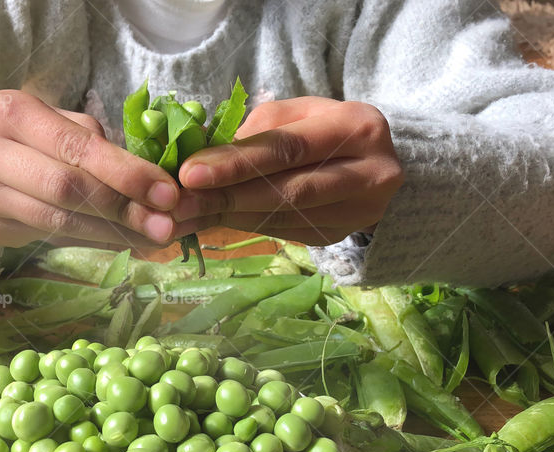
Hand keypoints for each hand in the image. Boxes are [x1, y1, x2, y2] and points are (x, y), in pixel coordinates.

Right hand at [0, 90, 185, 252]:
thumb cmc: (23, 145)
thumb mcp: (51, 126)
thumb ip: (93, 144)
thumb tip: (153, 180)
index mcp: (12, 111)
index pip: (76, 145)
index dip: (125, 171)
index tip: (167, 192)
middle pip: (67, 185)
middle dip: (123, 206)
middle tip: (166, 224)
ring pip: (59, 219)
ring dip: (112, 232)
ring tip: (152, 238)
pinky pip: (51, 237)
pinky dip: (93, 241)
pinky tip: (124, 243)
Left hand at [172, 97, 403, 244]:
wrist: (375, 162)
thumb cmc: (324, 130)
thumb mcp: (298, 114)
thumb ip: (256, 131)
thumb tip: (198, 157)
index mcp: (357, 126)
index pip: (287, 148)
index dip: (236, 163)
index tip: (189, 174)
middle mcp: (370, 172)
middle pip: (287, 190)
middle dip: (226, 197)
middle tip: (179, 204)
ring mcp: (360, 211)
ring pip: (285, 218)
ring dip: (229, 217)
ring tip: (186, 216)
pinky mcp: (341, 235)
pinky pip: (285, 233)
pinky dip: (246, 226)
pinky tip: (214, 221)